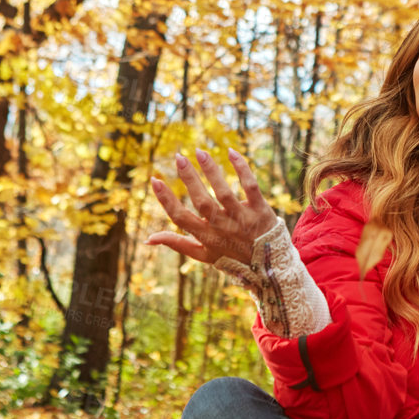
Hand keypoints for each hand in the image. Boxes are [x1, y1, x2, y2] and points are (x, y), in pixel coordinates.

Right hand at [147, 148, 276, 266]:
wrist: (271, 266)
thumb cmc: (231, 256)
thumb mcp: (203, 255)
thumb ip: (176, 243)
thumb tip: (147, 239)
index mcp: (206, 237)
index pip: (181, 218)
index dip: (166, 200)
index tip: (155, 180)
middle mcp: (223, 228)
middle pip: (202, 201)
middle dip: (189, 178)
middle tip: (178, 157)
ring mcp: (242, 218)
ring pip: (224, 192)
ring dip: (211, 170)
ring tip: (200, 152)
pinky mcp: (260, 210)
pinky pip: (251, 186)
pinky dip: (242, 169)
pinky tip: (231, 152)